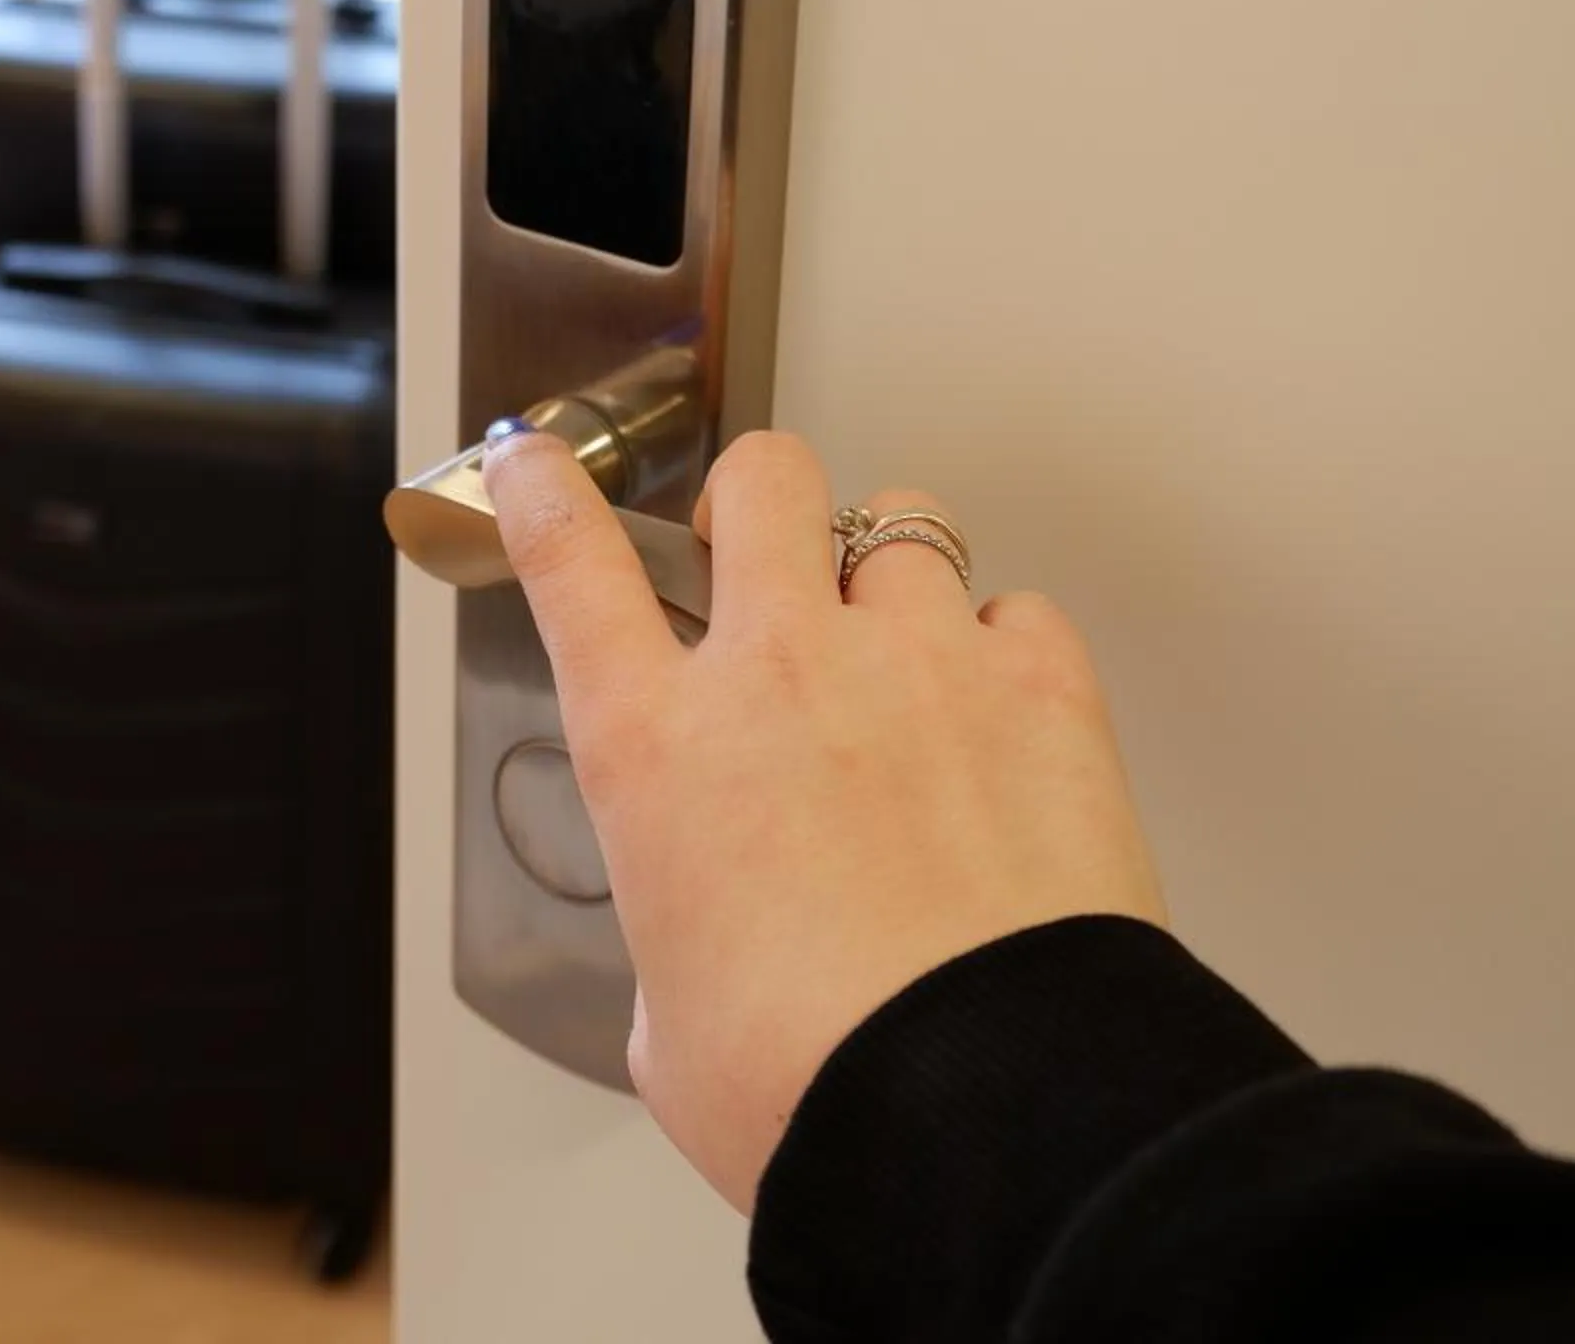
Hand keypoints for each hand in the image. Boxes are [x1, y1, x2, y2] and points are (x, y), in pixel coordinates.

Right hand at [479, 429, 1169, 1214]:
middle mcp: (781, 675)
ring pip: (904, 520)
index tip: (533, 462)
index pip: (571, 565)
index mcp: (656, 751)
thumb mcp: (674, 1028)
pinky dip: (1006, 650)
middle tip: (758, 548)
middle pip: (757, 479)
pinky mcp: (1041, 694)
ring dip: (889, 568)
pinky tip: (1001, 714)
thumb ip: (681, 951)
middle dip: (752, 498)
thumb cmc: (814, 1088)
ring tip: (901, 642)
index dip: (543, 492)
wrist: (976, 1111)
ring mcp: (916, 667)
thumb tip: (716, 966)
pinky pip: (1021, 615)